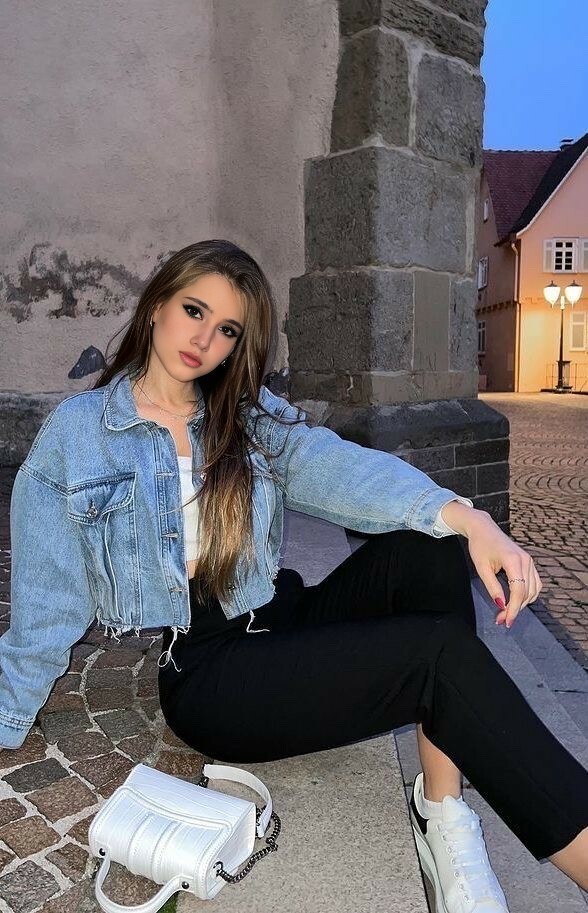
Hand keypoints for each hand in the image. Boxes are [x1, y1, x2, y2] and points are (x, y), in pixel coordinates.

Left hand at [460, 510, 541, 627]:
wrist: (483, 528)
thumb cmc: (480, 545)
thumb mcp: (482, 568)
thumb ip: (492, 587)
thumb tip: (501, 605)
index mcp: (513, 560)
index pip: (518, 591)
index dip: (513, 609)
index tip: (506, 621)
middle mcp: (525, 560)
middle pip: (526, 593)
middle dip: (515, 609)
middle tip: (501, 620)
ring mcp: (529, 561)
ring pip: (533, 590)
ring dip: (522, 604)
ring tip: (507, 612)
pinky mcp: (529, 562)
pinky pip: (535, 583)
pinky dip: (528, 594)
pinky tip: (516, 601)